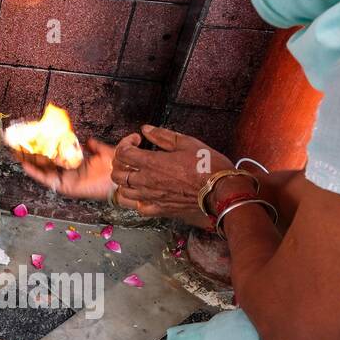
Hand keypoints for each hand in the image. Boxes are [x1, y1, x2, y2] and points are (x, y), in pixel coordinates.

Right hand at [15, 138, 116, 200]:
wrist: (123, 177)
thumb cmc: (116, 167)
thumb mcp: (104, 152)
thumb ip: (95, 146)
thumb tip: (89, 140)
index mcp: (77, 163)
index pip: (58, 154)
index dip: (47, 148)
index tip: (36, 139)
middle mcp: (70, 171)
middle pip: (47, 163)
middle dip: (33, 155)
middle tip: (20, 145)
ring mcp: (67, 179)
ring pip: (44, 171)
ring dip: (30, 162)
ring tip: (18, 153)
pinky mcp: (66, 186)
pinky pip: (48, 180)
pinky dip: (36, 173)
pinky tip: (26, 165)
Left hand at [111, 125, 232, 227]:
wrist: (222, 190)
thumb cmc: (207, 165)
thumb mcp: (187, 143)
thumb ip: (162, 135)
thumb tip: (146, 129)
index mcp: (151, 163)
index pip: (122, 153)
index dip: (125, 143)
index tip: (137, 140)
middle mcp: (146, 181)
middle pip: (117, 174)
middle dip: (120, 163)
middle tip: (131, 157)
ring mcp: (152, 197)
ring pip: (123, 192)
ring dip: (125, 182)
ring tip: (135, 174)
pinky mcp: (160, 209)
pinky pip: (139, 208)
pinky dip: (137, 200)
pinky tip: (144, 193)